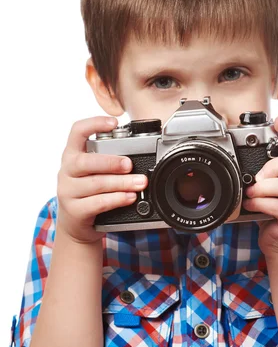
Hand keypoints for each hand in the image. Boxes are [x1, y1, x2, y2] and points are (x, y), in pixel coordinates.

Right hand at [56, 116, 147, 244]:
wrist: (76, 224)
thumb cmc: (89, 192)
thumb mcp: (93, 172)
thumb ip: (108, 160)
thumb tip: (140, 153)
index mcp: (72, 155)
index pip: (77, 132)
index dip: (94, 124)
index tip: (114, 122)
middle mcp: (66, 171)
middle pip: (85, 162)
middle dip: (111, 162)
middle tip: (130, 164)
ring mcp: (68, 191)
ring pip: (95, 184)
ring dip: (120, 183)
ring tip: (139, 183)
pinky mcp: (74, 210)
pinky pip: (97, 203)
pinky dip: (116, 199)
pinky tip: (129, 197)